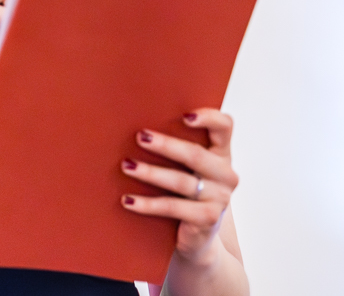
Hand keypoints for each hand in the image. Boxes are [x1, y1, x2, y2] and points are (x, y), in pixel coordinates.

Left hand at [120, 109, 238, 264]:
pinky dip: (147, 204)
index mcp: (221, 153)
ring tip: (126, 165)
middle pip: (196, 155)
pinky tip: (128, 200)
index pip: (224, 127)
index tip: (184, 116)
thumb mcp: (186, 167)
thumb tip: (137, 128)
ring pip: (181, 181)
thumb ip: (175, 145)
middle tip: (140, 137)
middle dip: (166, 145)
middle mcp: (225, 174)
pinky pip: (173, 207)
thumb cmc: (184, 191)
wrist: (196, 235)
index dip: (209, 118)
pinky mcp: (207, 218)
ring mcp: (219, 198)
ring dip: (150, 173)